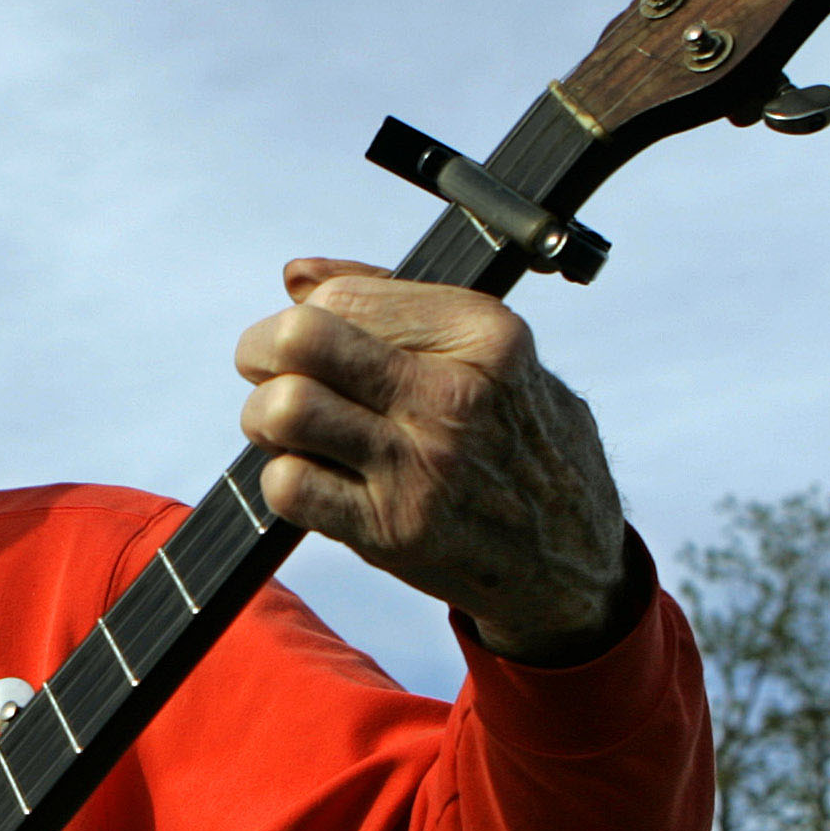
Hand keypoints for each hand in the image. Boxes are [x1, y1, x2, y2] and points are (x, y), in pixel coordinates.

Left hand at [236, 258, 627, 663]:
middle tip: (267, 374)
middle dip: (260, 352)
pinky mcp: (394, 529)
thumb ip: (391, 304)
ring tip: (286, 429)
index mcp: (481, 333)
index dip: (304, 316)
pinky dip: (282, 479)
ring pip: (284, 410)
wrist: (568, 554)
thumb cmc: (513, 439)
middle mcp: (453, 395)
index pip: (341, 298)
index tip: (307, 342)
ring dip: (263, 418)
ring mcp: (423, 466)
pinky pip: (289, 486)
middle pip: (301, 341)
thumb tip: (297, 276)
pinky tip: (312, 477)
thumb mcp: (483, 354)